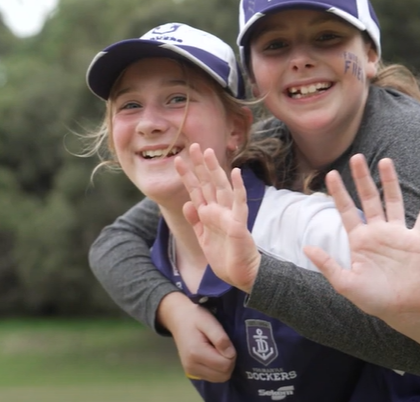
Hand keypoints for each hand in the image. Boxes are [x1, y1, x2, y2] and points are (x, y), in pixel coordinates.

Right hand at [157, 293, 235, 381]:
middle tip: (224, 346)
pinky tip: (213, 356)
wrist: (178, 319)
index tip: (226, 343)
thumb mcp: (209, 322)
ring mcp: (191, 371)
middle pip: (223, 375)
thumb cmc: (195, 317)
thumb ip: (221, 338)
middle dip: (229, 361)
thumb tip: (231, 355)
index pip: (225, 365)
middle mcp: (192, 366)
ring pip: (219, 378)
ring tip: (218, 351)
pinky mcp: (192, 373)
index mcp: (196, 353)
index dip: (231, 354)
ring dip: (224, 366)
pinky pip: (213, 378)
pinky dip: (218, 369)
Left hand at [175, 144, 260, 292]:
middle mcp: (219, 210)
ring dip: (215, 170)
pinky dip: (238, 188)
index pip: (196, 190)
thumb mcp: (203, 238)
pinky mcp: (239, 223)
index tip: (178, 160)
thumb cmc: (225, 257)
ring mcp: (230, 214)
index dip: (187, 175)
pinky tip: (235, 173)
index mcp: (209, 213)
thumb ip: (195, 221)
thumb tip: (187, 203)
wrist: (241, 274)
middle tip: (194, 146)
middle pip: (208, 183)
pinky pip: (239, 203)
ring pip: (221, 188)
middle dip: (200, 166)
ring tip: (209, 153)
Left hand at [303, 154, 419, 325]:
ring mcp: (397, 235)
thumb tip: (305, 248)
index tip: (331, 174)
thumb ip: (327, 265)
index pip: (346, 211)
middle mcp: (377, 232)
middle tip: (357, 157)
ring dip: (390, 182)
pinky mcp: (416, 241)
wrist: (402, 310)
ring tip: (386, 161)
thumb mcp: (345, 284)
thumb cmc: (373, 299)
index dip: (339, 193)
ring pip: (393, 201)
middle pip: (368, 199)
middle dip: (362, 178)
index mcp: (359, 241)